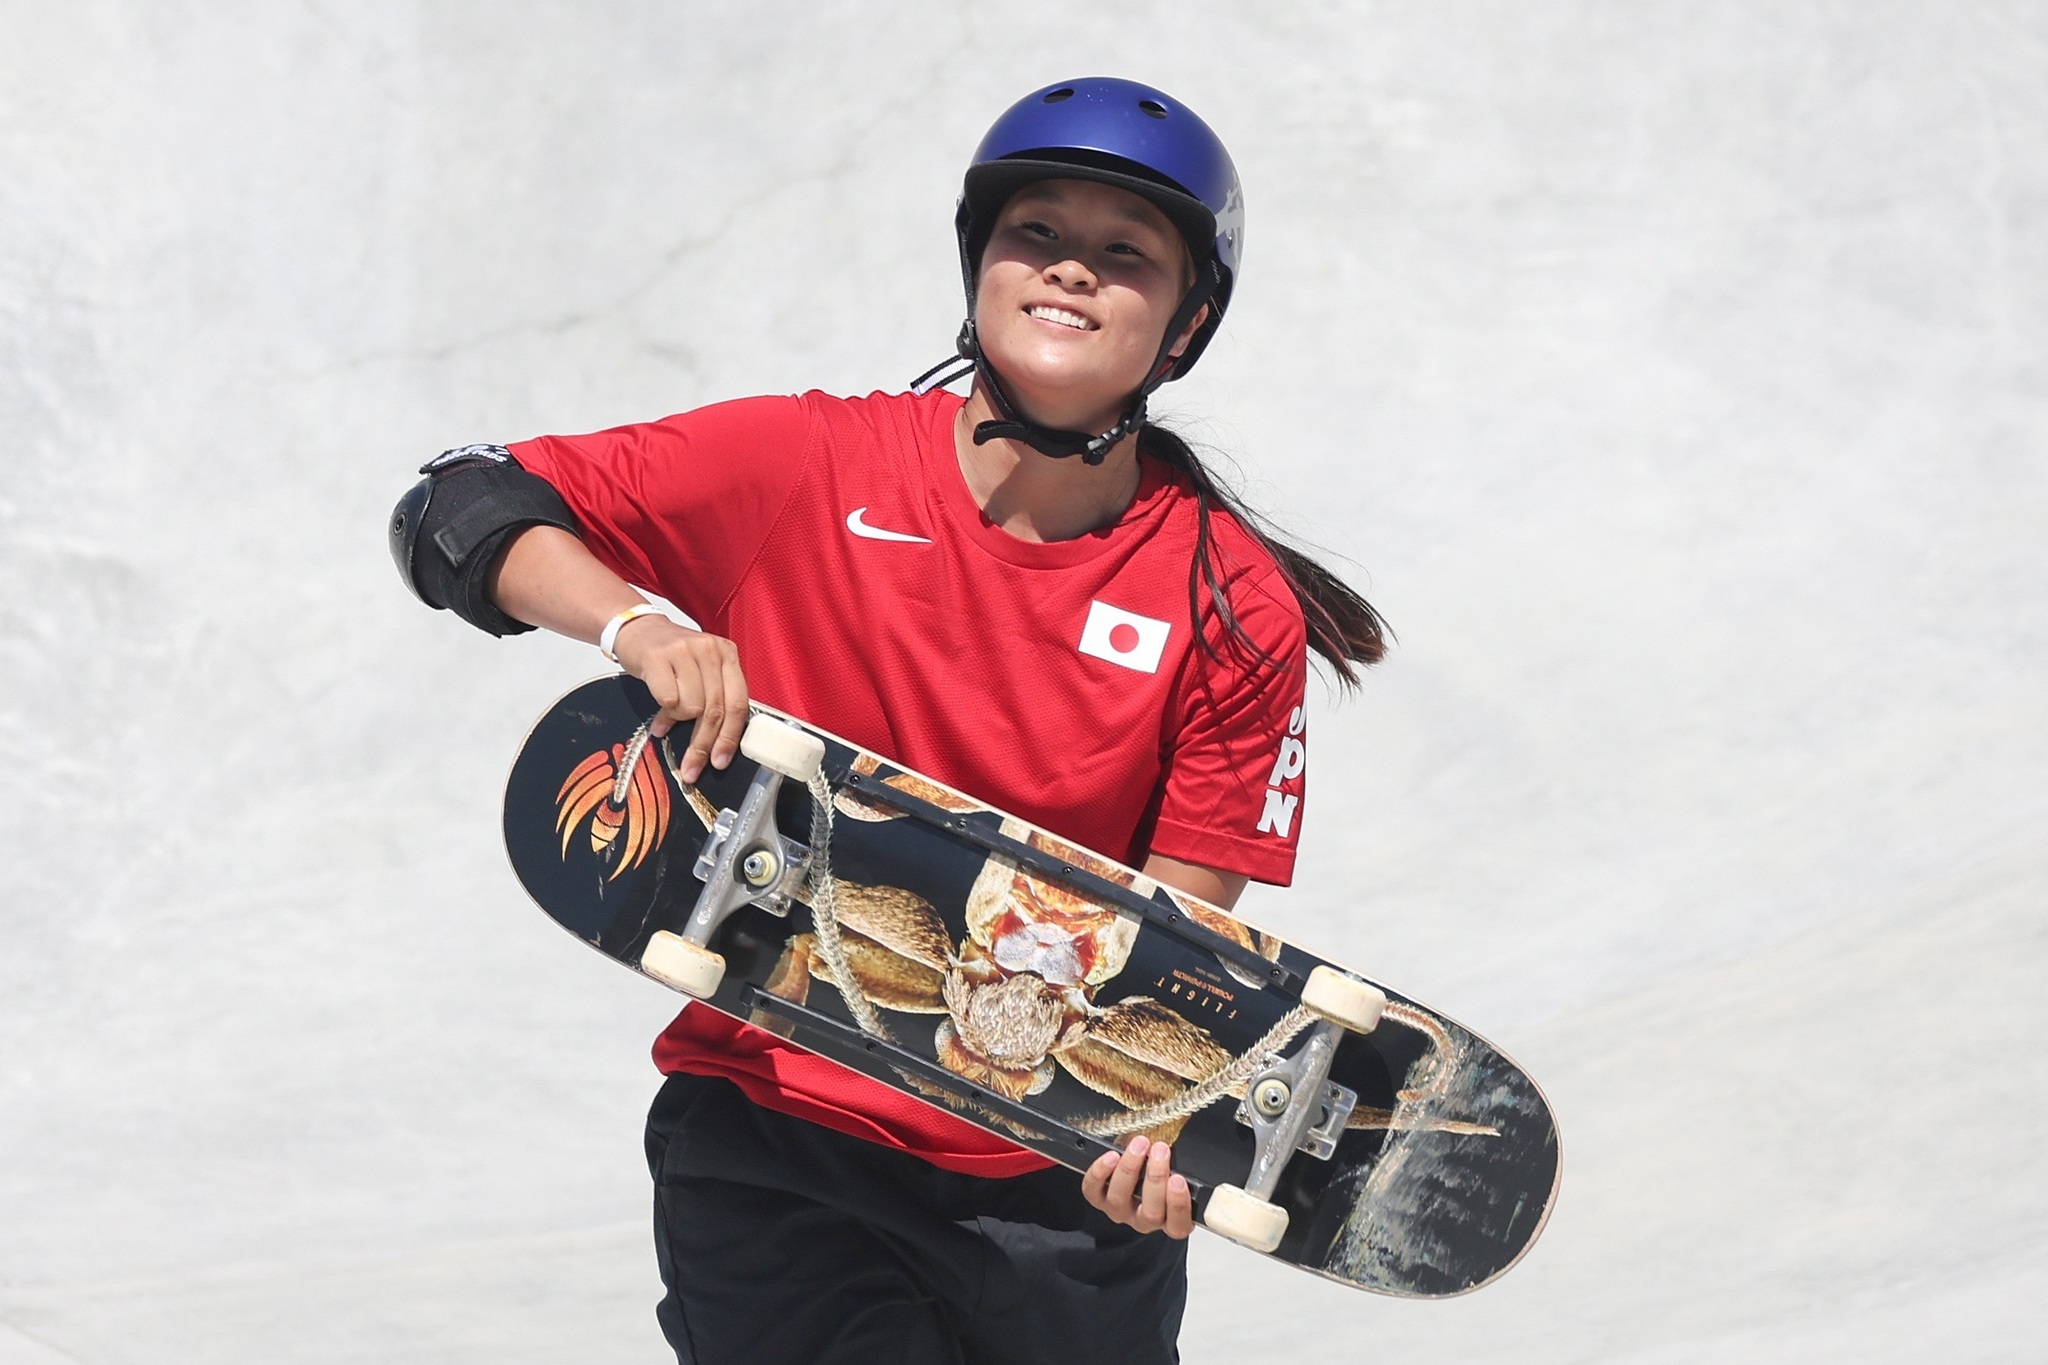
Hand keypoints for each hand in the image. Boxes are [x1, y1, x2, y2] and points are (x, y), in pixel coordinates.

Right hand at [611, 616, 748, 782]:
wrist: (638, 630)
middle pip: (715, 711)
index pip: (738, 703)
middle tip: (690, 767)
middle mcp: (710, 650)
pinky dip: (663, 710)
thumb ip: (714, 699)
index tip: (720, 761)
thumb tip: (715, 746)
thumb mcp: (702, 670)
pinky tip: (659, 706)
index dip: (730, 737)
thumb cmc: (672, 656)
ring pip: (691, 707)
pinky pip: (668, 699)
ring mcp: (685, 651)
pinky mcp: (658, 656)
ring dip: (679, 719)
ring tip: (670, 711)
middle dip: (702, 745)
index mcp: (728, 655)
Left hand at [1081, 1135, 1193, 1238]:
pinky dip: (1100, 1173)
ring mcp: (1120, 1211)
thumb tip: (1195, 1142)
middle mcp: (1144, 1220)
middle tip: (1160, 1150)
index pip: (1178, 1225)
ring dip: (1130, 1169)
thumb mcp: (1177, 1169)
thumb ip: (1183, 1165)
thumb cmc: (1159, 1172)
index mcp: (1170, 1219)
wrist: (1134, 1175)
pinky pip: (1093, 1191)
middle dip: (1156, 1177)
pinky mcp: (1099, 1200)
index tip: (1179, 1179)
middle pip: (1151, 1212)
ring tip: (1139, 1145)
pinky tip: (1111, 1156)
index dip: (1179, 1205)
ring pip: (1120, 1200)